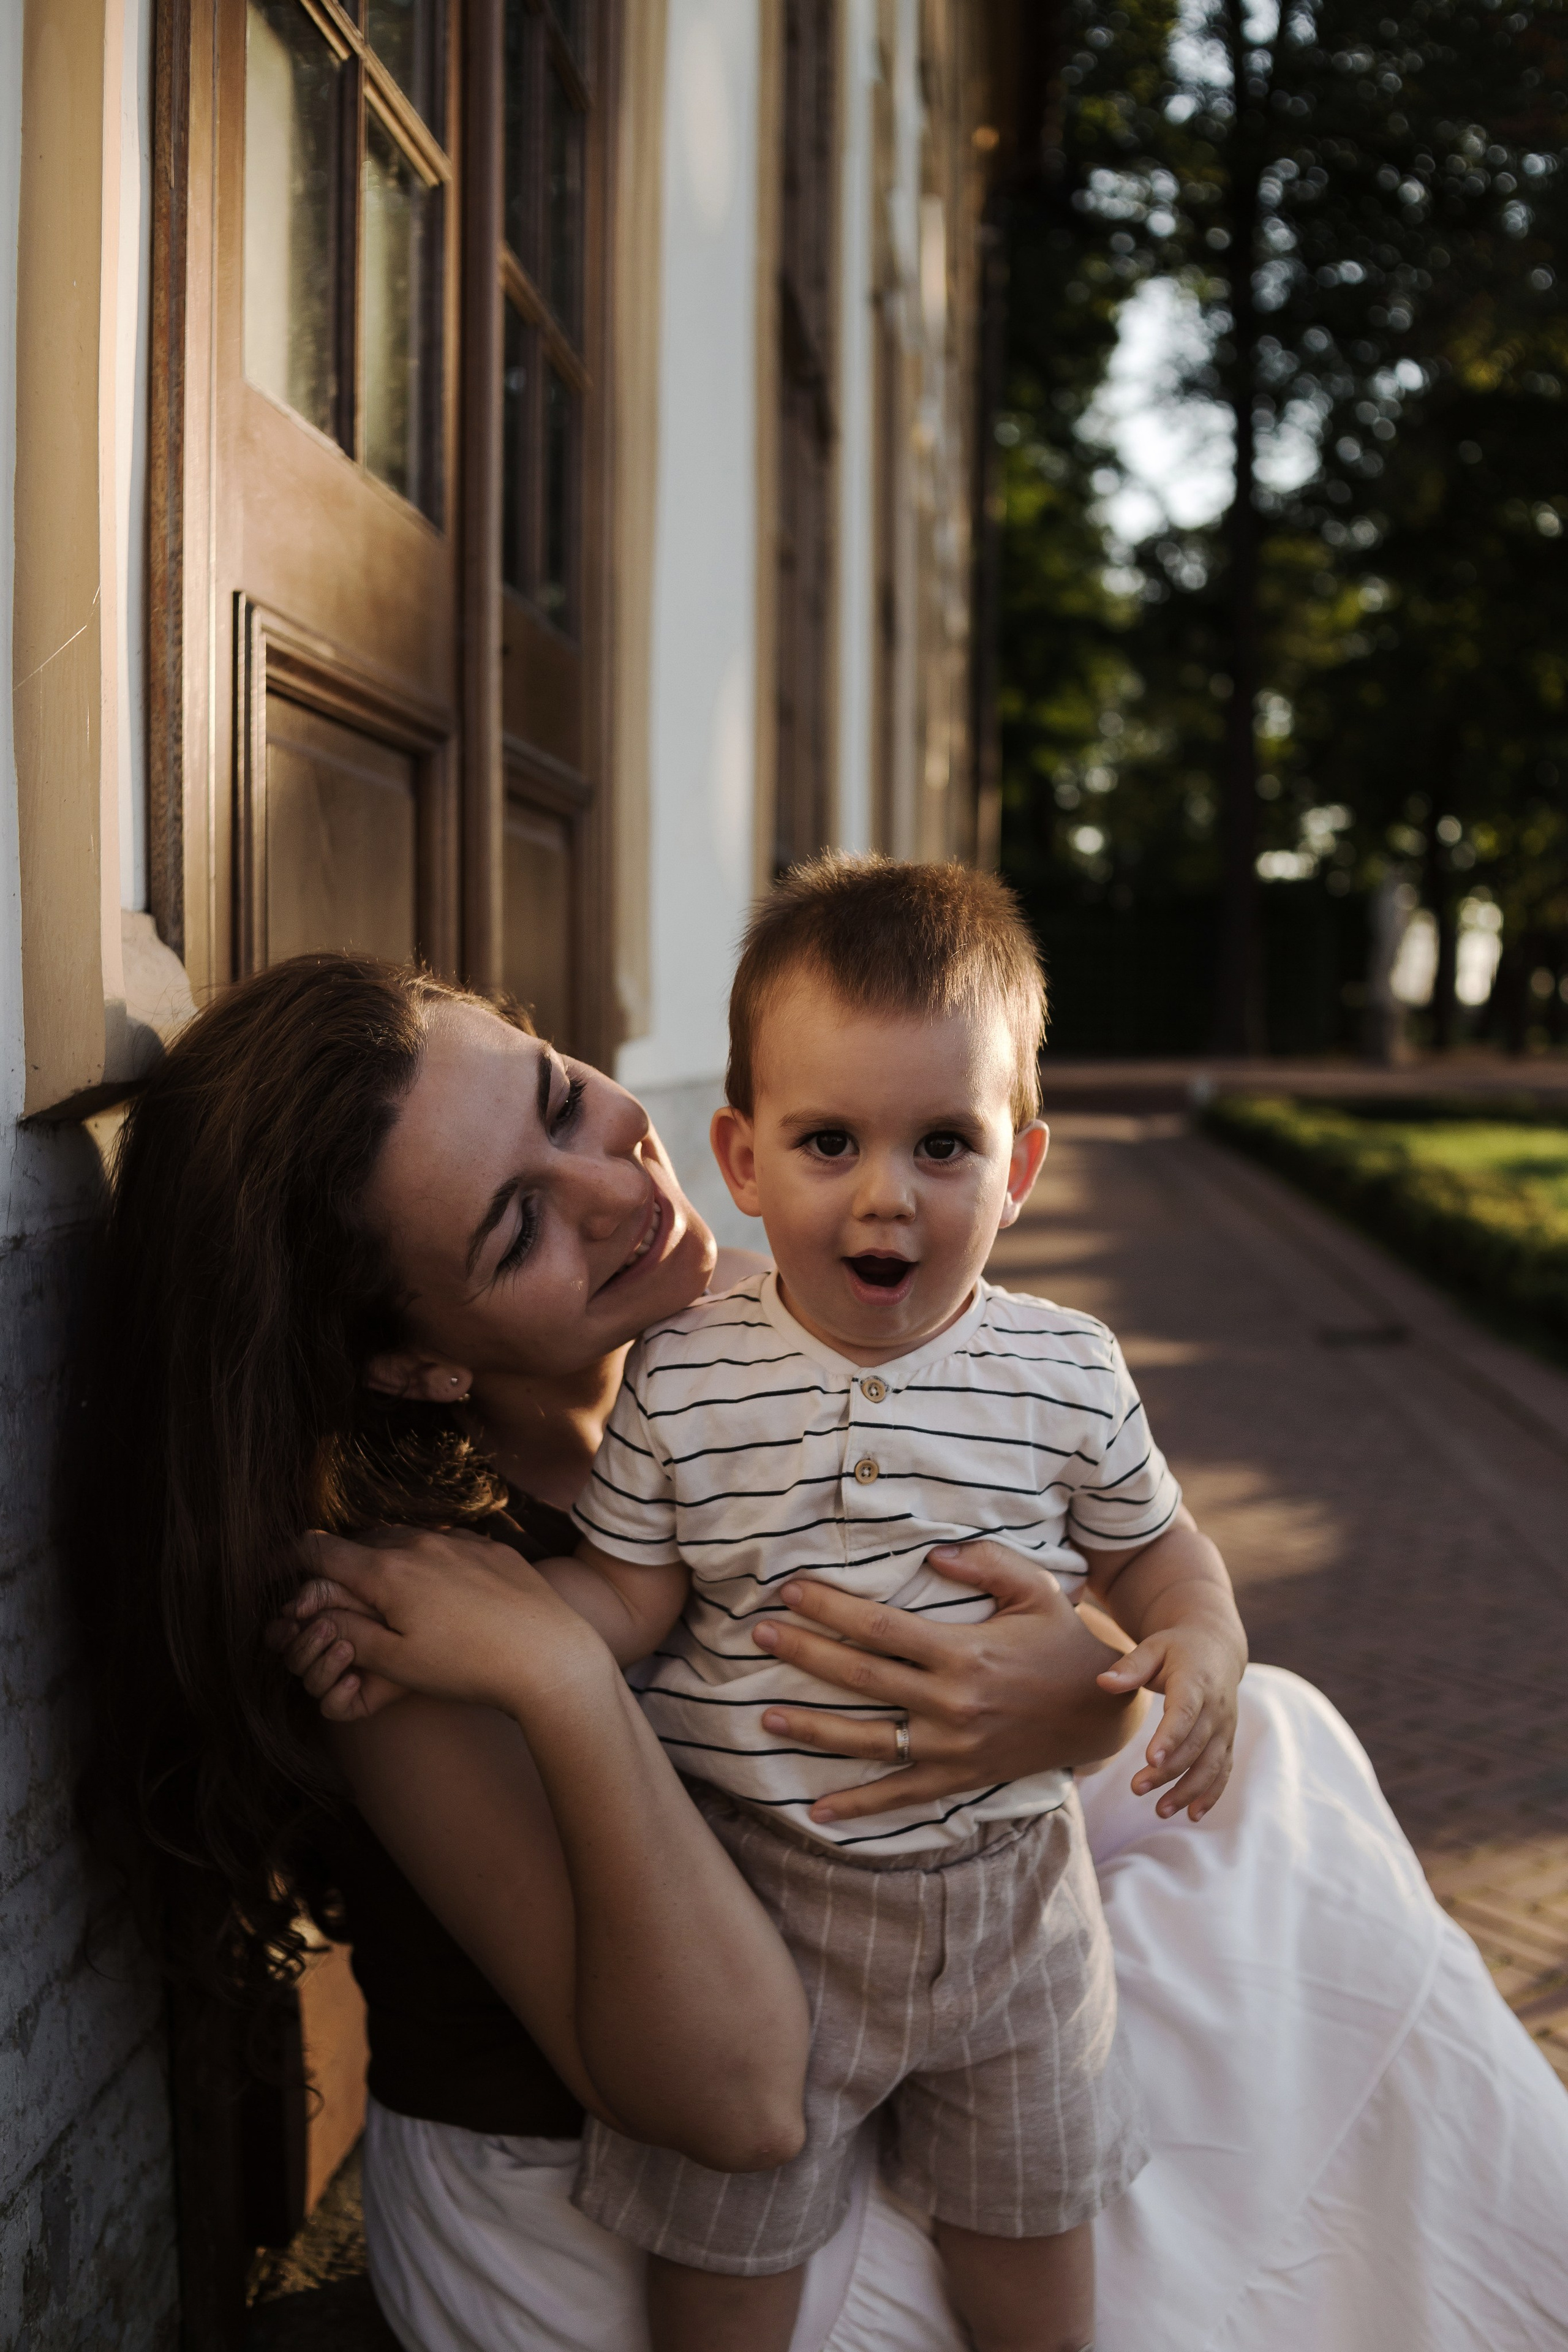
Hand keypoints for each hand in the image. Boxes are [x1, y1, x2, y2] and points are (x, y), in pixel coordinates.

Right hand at [272, 1528, 612, 1722]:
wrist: (550, 1657)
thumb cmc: (468, 1667)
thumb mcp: (395, 1662)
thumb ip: (348, 1631)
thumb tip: (316, 1610)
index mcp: (386, 1570)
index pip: (319, 1551)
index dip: (288, 1560)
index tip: (276, 1571)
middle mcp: (419, 1542)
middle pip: (360, 1543)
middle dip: (341, 1566)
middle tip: (334, 1596)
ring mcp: (460, 1540)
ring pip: (404, 1541)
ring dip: (385, 1563)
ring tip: (387, 1598)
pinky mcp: (492, 1549)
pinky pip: (445, 1546)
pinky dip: (427, 1564)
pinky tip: (439, 1596)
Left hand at [750, 1540, 1143, 1824]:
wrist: (1104, 1712)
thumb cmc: (1064, 1641)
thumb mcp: (1036, 1589)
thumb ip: (985, 1564)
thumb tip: (931, 1555)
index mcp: (965, 1651)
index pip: (880, 1627)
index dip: (830, 1608)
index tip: (790, 1590)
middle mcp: (953, 1702)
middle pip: (861, 1676)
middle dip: (803, 1654)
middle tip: (758, 1635)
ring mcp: (955, 1745)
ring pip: (869, 1739)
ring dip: (812, 1729)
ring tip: (764, 1716)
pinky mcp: (961, 1776)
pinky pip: (902, 1794)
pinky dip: (859, 1806)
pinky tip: (815, 1810)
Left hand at [1097, 1615, 1242, 1821]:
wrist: (1216, 1648)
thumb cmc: (1175, 1649)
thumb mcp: (1153, 1647)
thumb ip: (1130, 1666)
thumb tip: (1102, 1682)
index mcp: (1196, 1681)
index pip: (1184, 1711)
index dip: (1170, 1736)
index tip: (1150, 1758)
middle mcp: (1216, 1707)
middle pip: (1194, 1745)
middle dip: (1168, 1771)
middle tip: (1137, 1789)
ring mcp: (1225, 1727)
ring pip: (1211, 1765)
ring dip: (1188, 1790)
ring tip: (1160, 1810)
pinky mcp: (1227, 1741)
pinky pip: (1223, 1771)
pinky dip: (1211, 1794)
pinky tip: (1193, 1815)